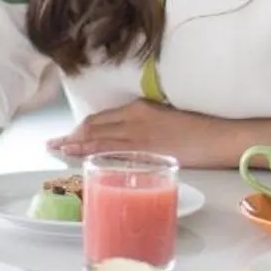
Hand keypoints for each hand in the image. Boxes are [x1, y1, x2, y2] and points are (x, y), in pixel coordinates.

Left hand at [49, 100, 236, 167]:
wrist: (217, 136)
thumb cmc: (196, 126)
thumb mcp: (163, 116)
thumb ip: (141, 123)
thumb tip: (123, 135)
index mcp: (138, 108)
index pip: (100, 119)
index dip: (80, 127)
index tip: (66, 134)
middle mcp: (133, 121)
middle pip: (95, 129)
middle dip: (72, 138)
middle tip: (53, 145)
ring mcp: (138, 139)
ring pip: (99, 143)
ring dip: (77, 148)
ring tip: (60, 152)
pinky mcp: (146, 155)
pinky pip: (113, 156)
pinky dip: (95, 157)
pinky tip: (84, 162)